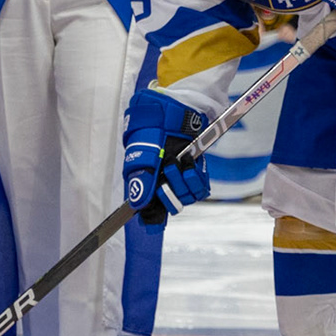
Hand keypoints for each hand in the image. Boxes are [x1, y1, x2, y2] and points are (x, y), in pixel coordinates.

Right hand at [121, 87, 211, 215]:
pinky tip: (193, 166)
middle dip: (172, 193)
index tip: (155, 223)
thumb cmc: (154, 130)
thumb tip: (136, 206)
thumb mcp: (145, 155)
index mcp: (145, 180)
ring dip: (185, 182)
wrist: (174, 112)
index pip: (148, 210)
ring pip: (186, 197)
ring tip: (182, 164)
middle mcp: (161, 182)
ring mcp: (178, 177)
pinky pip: (200, 188)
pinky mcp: (193, 170)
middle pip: (169, 205)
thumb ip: (141, 181)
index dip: (153, 217)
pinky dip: (198, 179)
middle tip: (170, 174)